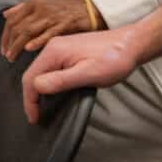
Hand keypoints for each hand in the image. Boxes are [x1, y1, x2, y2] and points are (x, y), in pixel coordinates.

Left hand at [1, 0, 100, 61]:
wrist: (91, 10)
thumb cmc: (67, 10)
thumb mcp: (43, 5)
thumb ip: (23, 9)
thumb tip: (6, 15)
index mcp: (34, 3)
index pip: (13, 20)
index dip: (5, 35)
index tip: (3, 47)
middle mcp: (41, 8)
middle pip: (18, 27)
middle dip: (9, 43)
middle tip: (7, 55)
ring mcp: (52, 16)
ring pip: (27, 31)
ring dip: (17, 46)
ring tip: (13, 57)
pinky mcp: (63, 24)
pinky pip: (46, 34)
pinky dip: (36, 41)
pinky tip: (28, 49)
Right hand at [21, 26, 141, 123]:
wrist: (132, 44)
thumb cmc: (114, 58)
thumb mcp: (88, 74)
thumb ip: (60, 81)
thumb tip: (37, 87)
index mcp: (54, 51)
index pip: (30, 78)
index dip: (29, 100)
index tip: (34, 117)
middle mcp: (53, 46)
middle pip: (32, 73)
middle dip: (31, 96)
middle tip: (36, 115)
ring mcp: (60, 47)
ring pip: (40, 71)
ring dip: (38, 89)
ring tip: (41, 106)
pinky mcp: (67, 51)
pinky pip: (50, 67)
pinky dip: (47, 81)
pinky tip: (52, 91)